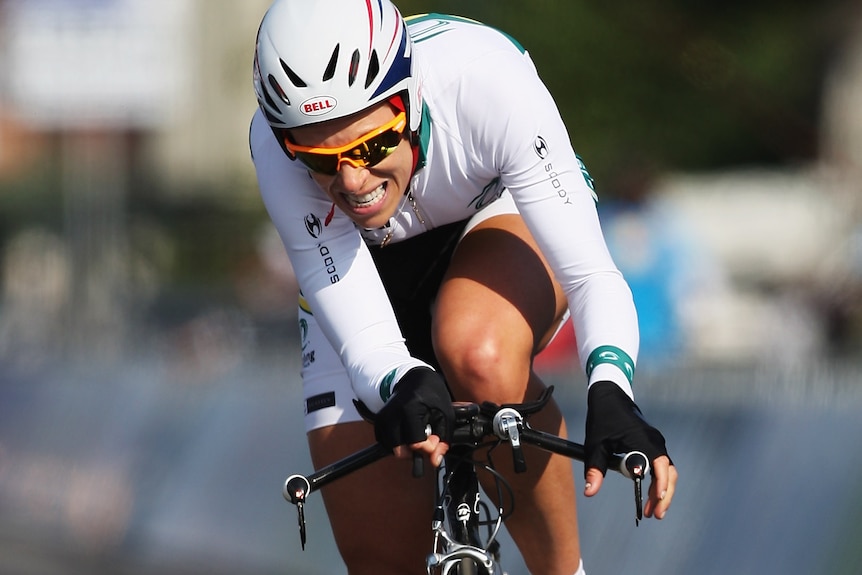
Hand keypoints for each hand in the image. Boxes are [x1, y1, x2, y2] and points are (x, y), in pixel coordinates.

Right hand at [374, 368, 453, 467]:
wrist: (415, 379)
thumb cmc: (432, 395)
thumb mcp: (445, 414)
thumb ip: (443, 439)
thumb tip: (435, 461)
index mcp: (409, 410)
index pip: (415, 444)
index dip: (428, 448)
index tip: (435, 439)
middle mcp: (392, 414)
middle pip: (400, 451)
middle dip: (415, 451)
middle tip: (426, 440)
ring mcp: (382, 418)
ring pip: (392, 449)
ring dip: (406, 448)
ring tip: (418, 435)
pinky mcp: (378, 421)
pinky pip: (386, 442)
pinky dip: (398, 443)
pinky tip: (408, 433)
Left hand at [583, 381, 676, 518]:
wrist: (610, 395)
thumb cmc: (602, 418)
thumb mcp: (595, 445)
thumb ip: (594, 469)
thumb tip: (589, 492)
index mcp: (643, 441)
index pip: (660, 468)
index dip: (660, 486)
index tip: (654, 502)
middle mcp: (655, 442)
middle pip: (669, 474)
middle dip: (664, 496)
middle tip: (654, 515)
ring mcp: (656, 443)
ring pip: (668, 471)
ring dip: (662, 491)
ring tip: (651, 510)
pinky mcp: (653, 444)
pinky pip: (662, 466)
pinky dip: (659, 481)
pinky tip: (649, 494)